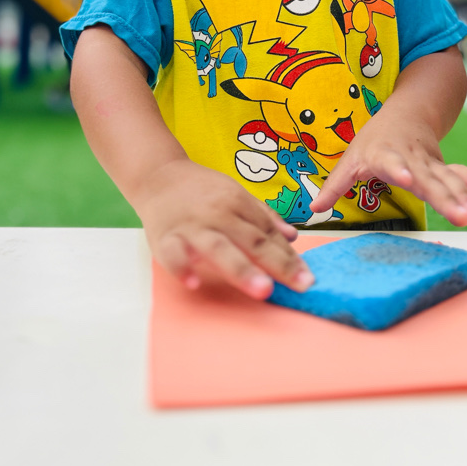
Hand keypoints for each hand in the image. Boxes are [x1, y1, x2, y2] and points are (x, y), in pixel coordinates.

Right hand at [140, 158, 314, 298]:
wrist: (158, 176)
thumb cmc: (201, 191)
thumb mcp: (236, 195)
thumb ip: (263, 217)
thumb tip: (293, 237)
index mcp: (238, 203)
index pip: (268, 234)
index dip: (290, 257)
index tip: (308, 279)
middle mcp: (218, 214)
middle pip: (252, 241)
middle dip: (276, 264)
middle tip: (299, 286)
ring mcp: (191, 226)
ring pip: (219, 248)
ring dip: (242, 269)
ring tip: (262, 289)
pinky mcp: (165, 237)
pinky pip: (174, 254)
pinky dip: (183, 267)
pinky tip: (194, 282)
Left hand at [309, 111, 466, 226]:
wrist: (407, 111)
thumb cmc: (373, 141)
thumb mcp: (350, 159)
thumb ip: (335, 185)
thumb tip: (314, 208)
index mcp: (384, 155)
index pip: (390, 163)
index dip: (397, 170)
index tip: (405, 178)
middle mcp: (410, 159)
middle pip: (426, 179)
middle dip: (443, 197)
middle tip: (458, 215)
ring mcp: (429, 162)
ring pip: (445, 179)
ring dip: (460, 196)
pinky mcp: (442, 166)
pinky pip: (458, 173)